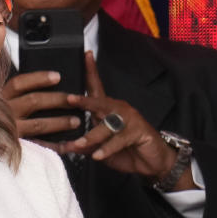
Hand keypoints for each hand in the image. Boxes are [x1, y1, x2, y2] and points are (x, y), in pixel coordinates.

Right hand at [0, 70, 81, 145]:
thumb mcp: (1, 103)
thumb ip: (15, 95)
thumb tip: (47, 84)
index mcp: (0, 98)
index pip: (19, 84)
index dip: (39, 79)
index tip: (58, 77)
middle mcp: (4, 113)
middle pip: (33, 101)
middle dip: (57, 99)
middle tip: (74, 99)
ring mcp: (10, 131)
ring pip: (38, 124)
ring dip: (60, 122)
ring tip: (76, 121)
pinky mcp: (16, 147)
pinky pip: (39, 146)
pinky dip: (55, 146)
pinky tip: (68, 144)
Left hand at [62, 52, 190, 187]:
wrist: (153, 162)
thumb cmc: (127, 151)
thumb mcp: (101, 149)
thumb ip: (84, 146)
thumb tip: (63, 146)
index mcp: (108, 110)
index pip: (97, 88)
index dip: (91, 72)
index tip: (85, 55)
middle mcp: (119, 110)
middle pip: (100, 102)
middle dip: (84, 100)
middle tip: (70, 99)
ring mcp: (130, 119)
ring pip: (108, 124)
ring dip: (92, 135)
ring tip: (79, 144)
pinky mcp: (138, 132)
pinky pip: (119, 139)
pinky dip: (107, 148)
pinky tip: (98, 155)